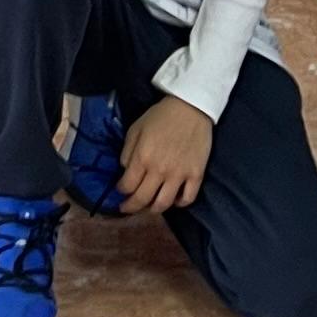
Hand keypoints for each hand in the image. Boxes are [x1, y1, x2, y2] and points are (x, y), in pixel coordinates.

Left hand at [118, 92, 216, 214]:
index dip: (121, 191)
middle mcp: (159, 170)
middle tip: (127, 208)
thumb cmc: (160, 116)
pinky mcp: (196, 175)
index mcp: (142, 157)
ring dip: (153, 209)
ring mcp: (179, 174)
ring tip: (149, 206)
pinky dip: (179, 204)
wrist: (191, 108)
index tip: (120, 190)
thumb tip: (125, 171)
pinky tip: (174, 200)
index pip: (127, 186)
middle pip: (142, 199)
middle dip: (131, 207)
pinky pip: (188, 199)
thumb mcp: (135, 129)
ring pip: (164, 204)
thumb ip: (127, 151)